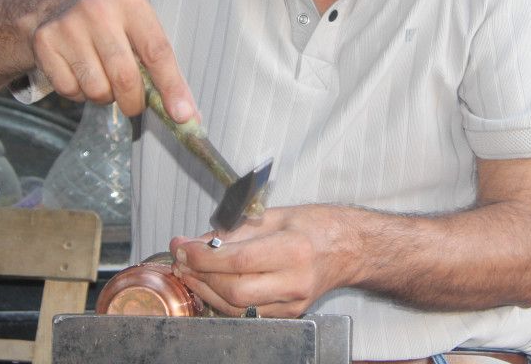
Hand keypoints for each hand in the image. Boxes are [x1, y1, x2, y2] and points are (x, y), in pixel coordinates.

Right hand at [30, 0, 195, 120]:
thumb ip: (160, 69)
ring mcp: (69, 24)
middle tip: (133, 105)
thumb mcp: (137, 33)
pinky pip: (70, 90)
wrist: (57, 10)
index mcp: (130, 2)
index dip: (171, 87)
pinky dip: (79, 94)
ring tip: (102, 79)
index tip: (182, 115)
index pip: (157, 51)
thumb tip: (186, 114)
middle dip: (133, 102)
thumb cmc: (110, 28)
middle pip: (125, 76)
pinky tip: (79, 74)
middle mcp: (99, 9)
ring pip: (97, 89)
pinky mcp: (45, 41)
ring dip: (105, 97)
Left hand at [168, 205, 356, 317]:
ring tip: (190, 272)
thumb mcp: (273, 216)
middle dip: (200, 276)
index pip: (238, 261)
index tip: (182, 247)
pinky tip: (210, 285)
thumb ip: (233, 230)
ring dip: (206, 290)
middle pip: (234, 290)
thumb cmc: (314, 226)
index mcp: (293, 250)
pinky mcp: (289, 314)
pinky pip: (248, 313)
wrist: (349, 248)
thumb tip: (195, 243)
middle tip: (181, 260)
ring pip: (238, 307)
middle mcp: (295, 281)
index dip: (204, 257)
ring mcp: (293, 303)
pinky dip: (223, 300)